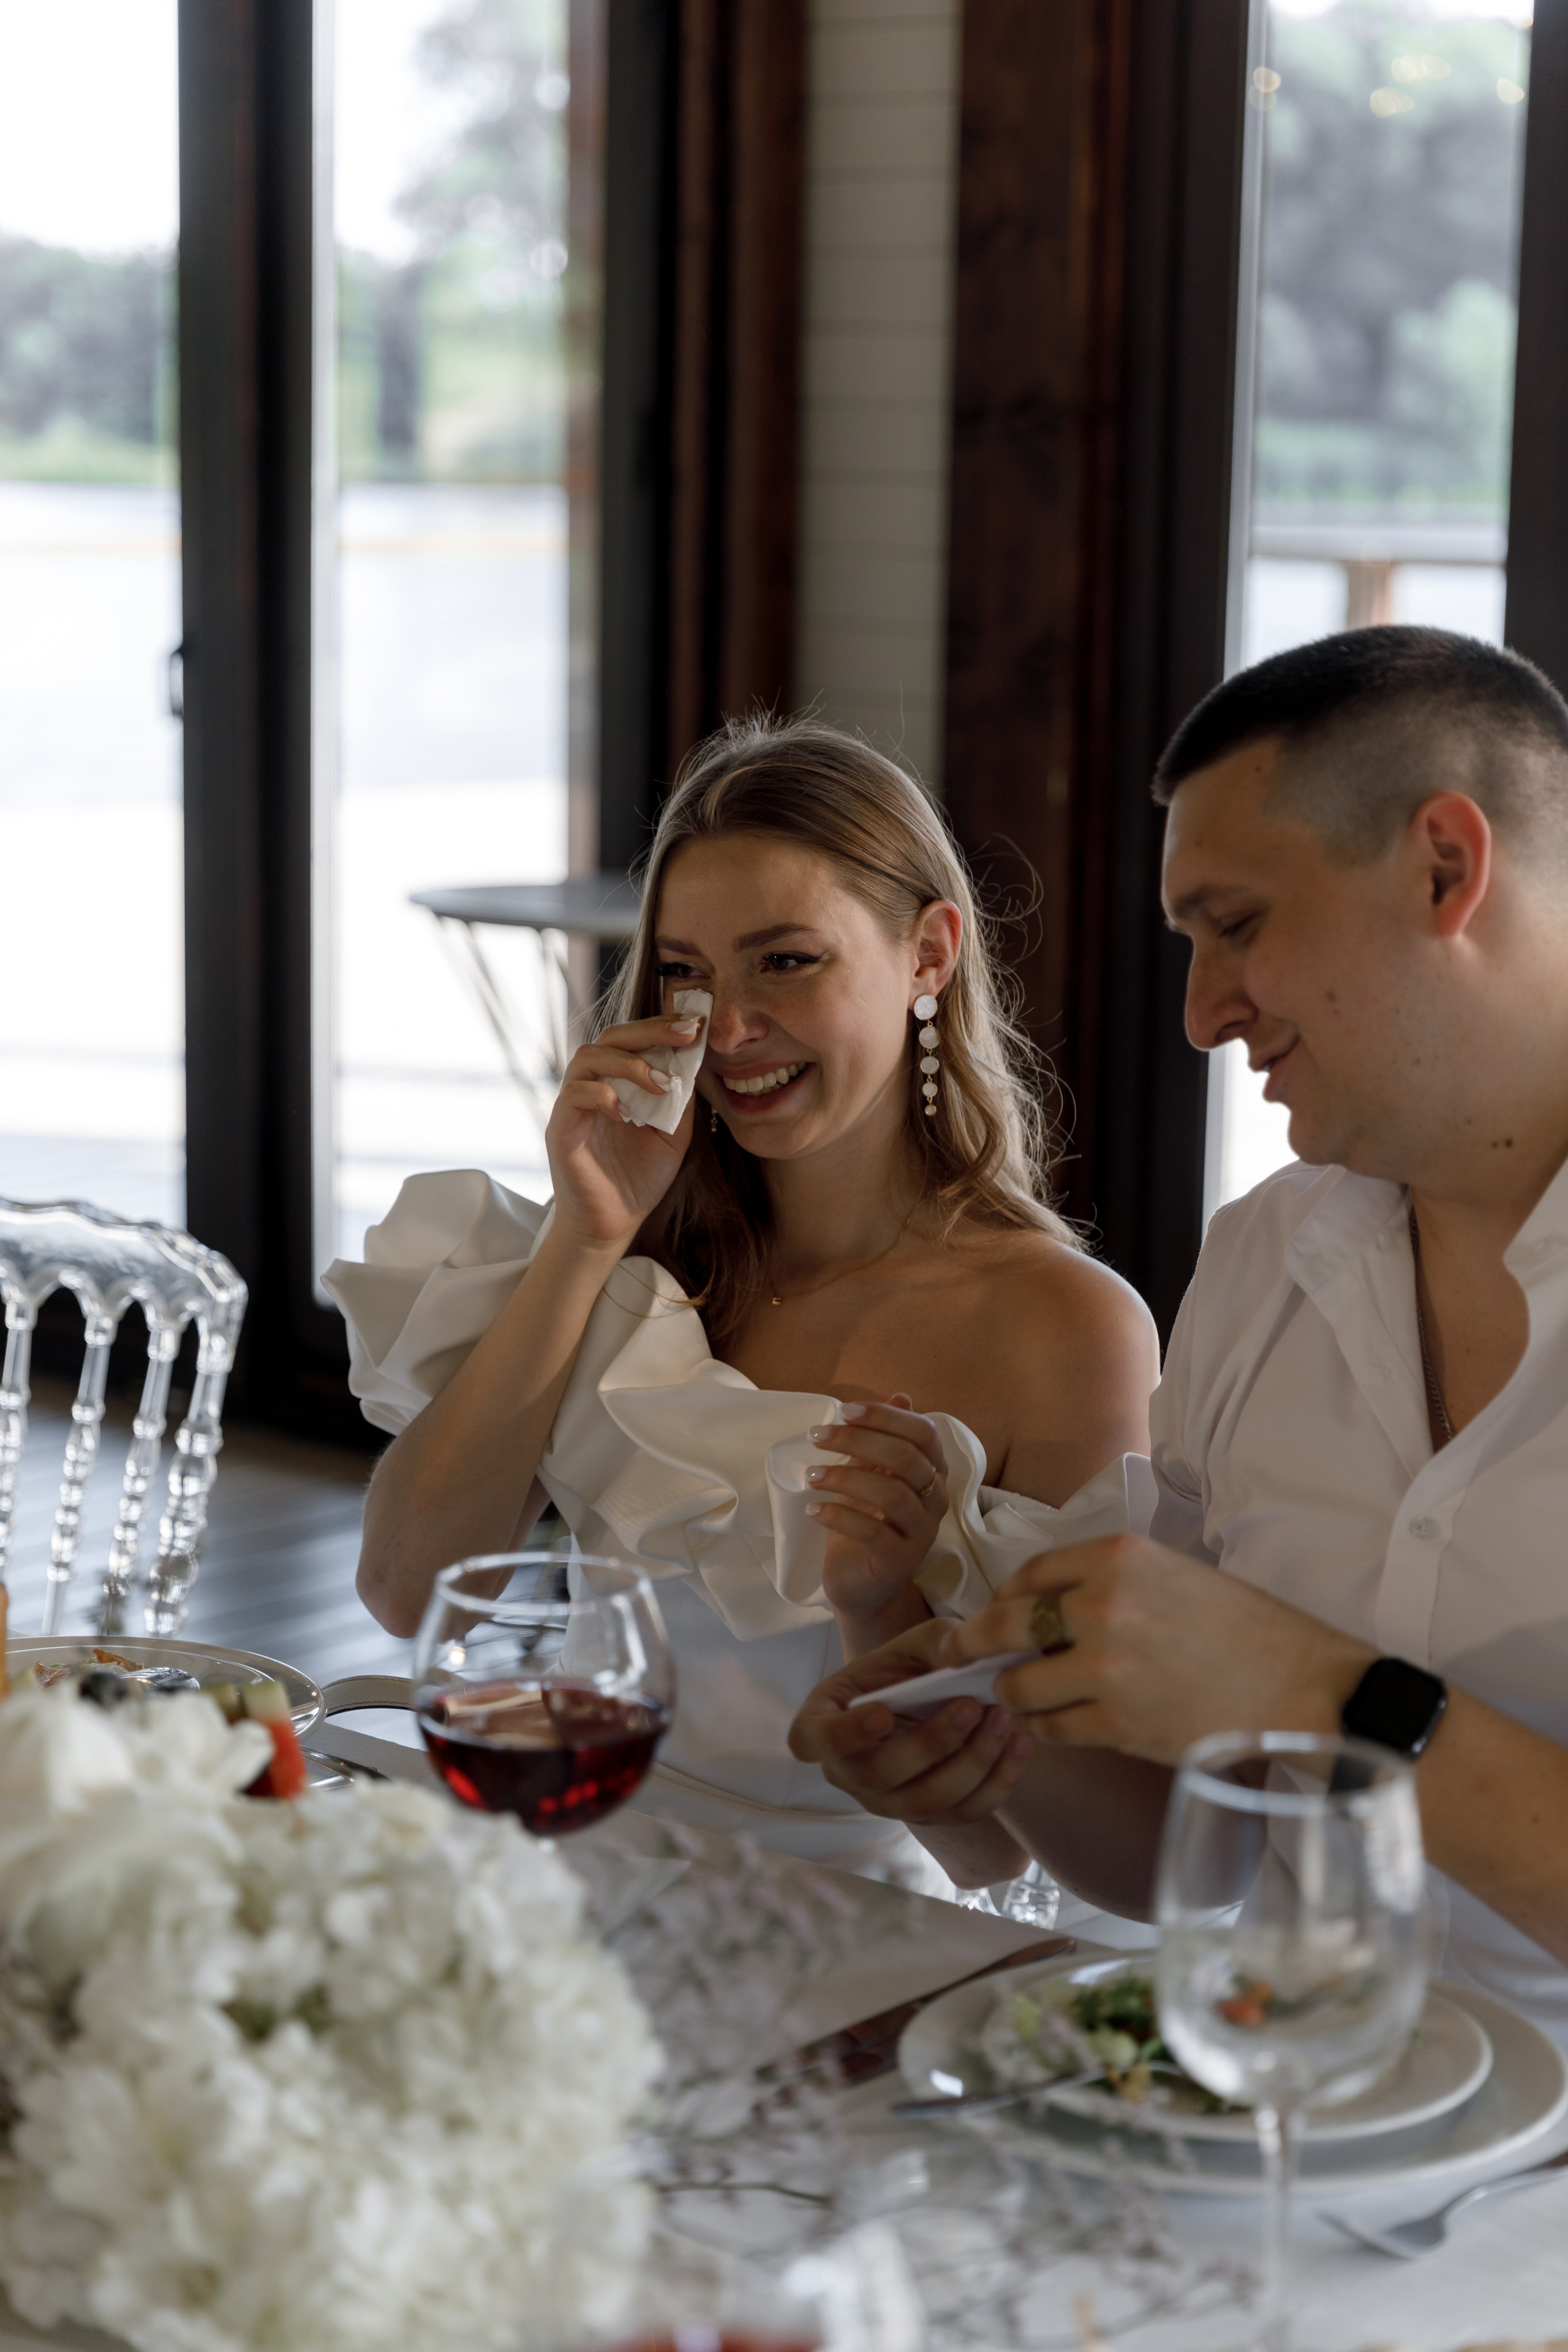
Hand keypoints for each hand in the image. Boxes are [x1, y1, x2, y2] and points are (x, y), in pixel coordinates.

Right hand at [544, 1010, 704, 1253]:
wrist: (613, 1226)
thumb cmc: (638, 1179)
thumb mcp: (672, 1135)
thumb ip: (680, 1101)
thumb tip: (696, 1064)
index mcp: (616, 1084)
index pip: (631, 1040)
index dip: (660, 1027)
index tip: (695, 1025)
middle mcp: (591, 1087)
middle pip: (609, 1038)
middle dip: (650, 1031)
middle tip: (685, 1033)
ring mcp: (572, 1106)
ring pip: (587, 1057)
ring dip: (628, 1063)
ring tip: (659, 1082)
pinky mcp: (561, 1129)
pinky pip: (574, 1095)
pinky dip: (603, 1095)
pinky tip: (626, 1112)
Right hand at [788, 1620, 1032, 1824]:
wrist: (936, 1696)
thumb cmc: (912, 1666)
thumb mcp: (918, 1641)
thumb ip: (935, 1641)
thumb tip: (955, 1654)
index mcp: (826, 1719)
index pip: (810, 1740)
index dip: (841, 1735)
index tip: (882, 1714)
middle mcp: (848, 1769)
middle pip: (878, 1775)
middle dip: (929, 1743)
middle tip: (970, 1705)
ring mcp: (887, 1800)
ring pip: (924, 1801)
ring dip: (970, 1763)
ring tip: (1004, 1721)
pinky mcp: (929, 1816)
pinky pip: (962, 1814)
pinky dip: (996, 1783)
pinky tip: (1019, 1745)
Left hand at [806, 1396, 948, 1642]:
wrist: (861, 1585)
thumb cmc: (865, 1522)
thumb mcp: (870, 1475)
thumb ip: (883, 1440)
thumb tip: (901, 1395)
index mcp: (933, 1473)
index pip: (923, 1433)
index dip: (886, 1417)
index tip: (844, 1411)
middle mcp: (936, 1501)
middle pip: (906, 1458)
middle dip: (857, 1441)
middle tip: (816, 1436)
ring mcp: (921, 1533)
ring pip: (892, 1494)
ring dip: (844, 1477)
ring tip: (810, 1475)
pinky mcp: (899, 1562)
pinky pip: (873, 1533)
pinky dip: (839, 1516)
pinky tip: (814, 1509)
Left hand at [941, 1535, 1373, 1766]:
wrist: (1305, 1689)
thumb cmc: (1250, 1631)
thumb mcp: (1177, 1575)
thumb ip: (1110, 1583)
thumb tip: (1045, 1609)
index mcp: (1120, 1557)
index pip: (1030, 1573)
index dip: (1002, 1596)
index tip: (991, 1612)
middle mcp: (1103, 1604)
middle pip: (1004, 1624)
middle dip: (972, 1642)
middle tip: (956, 1654)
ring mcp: (1106, 1666)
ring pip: (1019, 1685)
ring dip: (1010, 1693)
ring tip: (1015, 1697)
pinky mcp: (1118, 1723)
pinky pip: (1051, 1729)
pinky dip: (1041, 1730)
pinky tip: (1047, 1727)